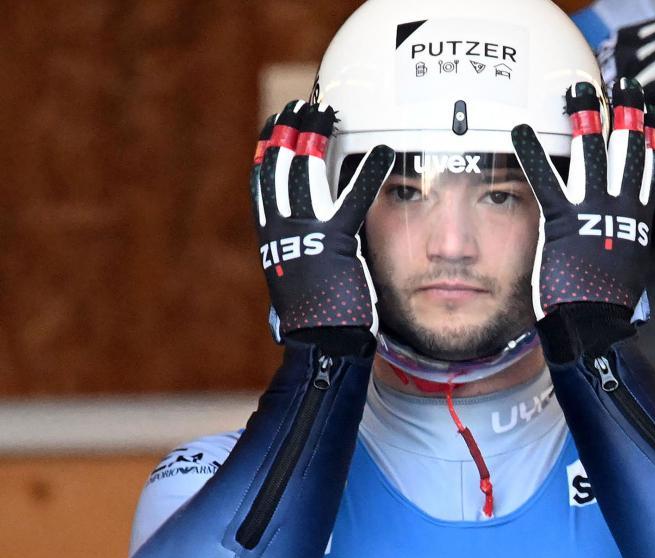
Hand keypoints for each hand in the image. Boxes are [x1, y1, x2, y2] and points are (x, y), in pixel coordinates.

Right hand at [251, 100, 394, 350]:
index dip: (269, 148)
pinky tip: (383, 151)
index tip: (275, 125)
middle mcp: (280, 229)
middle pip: (280, 166)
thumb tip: (295, 246)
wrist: (320, 345)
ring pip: (306, 171)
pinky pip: (354, 196)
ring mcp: (304, 233)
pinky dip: (369, 171)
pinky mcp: (333, 241)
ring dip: (317, 136)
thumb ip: (297, 254)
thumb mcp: (297, 277)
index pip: (263, 181)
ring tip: (329, 113)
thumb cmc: (316, 318)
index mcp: (269, 237)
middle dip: (291, 131)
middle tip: (304, 107)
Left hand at [511, 78, 654, 359]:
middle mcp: (621, 208)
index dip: (651, 136)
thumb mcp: (626, 267)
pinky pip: (546, 179)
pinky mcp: (564, 221)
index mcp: (639, 219)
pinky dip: (532, 152)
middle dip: (626, 113)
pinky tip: (521, 129)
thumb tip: (623, 238)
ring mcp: (594, 212)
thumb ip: (623, 242)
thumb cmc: (606, 305)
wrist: (594, 325)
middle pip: (628, 149)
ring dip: (586, 118)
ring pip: (593, 153)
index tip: (649, 114)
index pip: (650, 167)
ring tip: (579, 92)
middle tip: (625, 86)